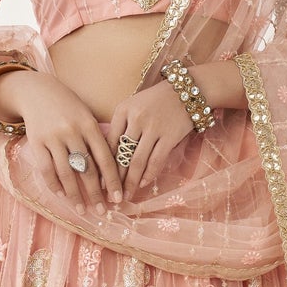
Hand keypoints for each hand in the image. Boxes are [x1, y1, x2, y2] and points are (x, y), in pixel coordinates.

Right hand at [0, 69, 124, 216]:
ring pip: (66, 173)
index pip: (105, 158)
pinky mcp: (36, 142)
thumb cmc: (68, 107)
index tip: (118, 199)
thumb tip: (109, 174)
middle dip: (96, 193)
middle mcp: (72, 131)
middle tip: (101, 212)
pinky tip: (62, 195)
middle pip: (87, 169)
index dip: (113, 181)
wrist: (37, 90)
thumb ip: (97, 140)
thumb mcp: (86, 117)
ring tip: (82, 209)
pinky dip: (55, 185)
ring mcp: (53, 137)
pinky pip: (46, 169)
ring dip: (75, 195)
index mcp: (89, 125)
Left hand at [102, 77, 197, 197]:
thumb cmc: (157, 100)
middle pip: (121, 155)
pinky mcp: (169, 136)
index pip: (109, 142)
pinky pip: (156, 160)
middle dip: (115, 179)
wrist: (188, 90)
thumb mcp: (134, 105)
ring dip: (131, 182)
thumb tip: (110, 156)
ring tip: (126, 196)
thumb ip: (122, 126)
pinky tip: (143, 183)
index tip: (99, 181)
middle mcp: (136, 119)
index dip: (103, 164)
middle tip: (110, 195)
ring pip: (137, 161)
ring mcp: (153, 128)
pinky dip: (149, 174)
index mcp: (123, 110)